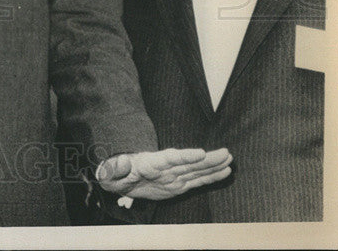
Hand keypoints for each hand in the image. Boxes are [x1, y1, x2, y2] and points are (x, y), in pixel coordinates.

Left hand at [97, 147, 231, 200]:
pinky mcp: (177, 184)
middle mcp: (164, 167)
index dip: (184, 156)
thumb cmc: (112, 174)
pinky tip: (224, 171)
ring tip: (229, 159)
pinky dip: (210, 177)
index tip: (199, 153)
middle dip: (206, 159)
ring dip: (212, 165)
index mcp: (148, 163)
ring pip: (195, 170)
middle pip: (188, 163)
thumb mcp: (108, 173)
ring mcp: (172, 175)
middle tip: (225, 153)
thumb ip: (114, 169)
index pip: (169, 158)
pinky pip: (196, 180)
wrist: (117, 178)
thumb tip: (120, 163)